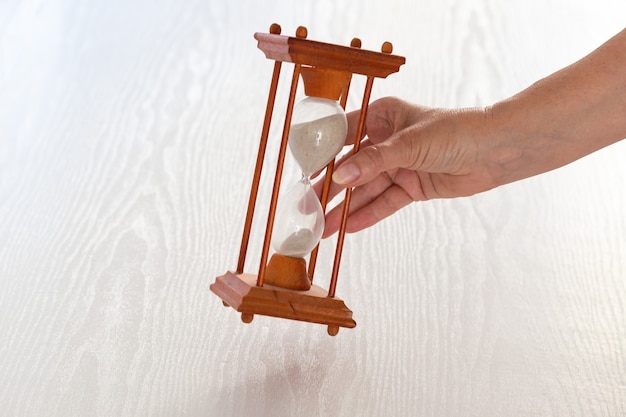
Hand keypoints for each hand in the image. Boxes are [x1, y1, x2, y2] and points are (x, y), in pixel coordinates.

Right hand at [320, 97, 500, 235]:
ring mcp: (398, 165)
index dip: (321, 153)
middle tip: (306, 208)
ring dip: (345, 209)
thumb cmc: (456, 131)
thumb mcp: (409, 144)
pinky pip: (385, 203)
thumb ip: (373, 161)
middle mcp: (386, 141)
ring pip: (366, 190)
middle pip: (351, 168)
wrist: (496, 151)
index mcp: (382, 116)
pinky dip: (368, 215)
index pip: (342, 135)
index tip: (301, 170)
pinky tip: (348, 228)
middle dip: (330, 189)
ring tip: (323, 228)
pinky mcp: (411, 186)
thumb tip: (340, 177)